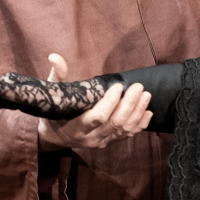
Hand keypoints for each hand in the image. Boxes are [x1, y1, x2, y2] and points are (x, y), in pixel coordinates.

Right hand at [0, 54, 151, 147]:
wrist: (54, 138)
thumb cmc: (53, 114)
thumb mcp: (51, 97)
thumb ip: (56, 77)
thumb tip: (55, 57)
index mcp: (76, 127)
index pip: (97, 117)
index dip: (110, 102)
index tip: (117, 86)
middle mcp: (90, 137)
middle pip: (116, 123)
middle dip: (129, 104)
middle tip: (138, 87)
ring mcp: (101, 142)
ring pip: (124, 129)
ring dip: (137, 112)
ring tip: (146, 95)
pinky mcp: (109, 143)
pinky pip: (127, 135)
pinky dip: (140, 124)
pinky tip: (148, 112)